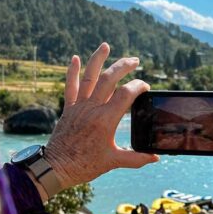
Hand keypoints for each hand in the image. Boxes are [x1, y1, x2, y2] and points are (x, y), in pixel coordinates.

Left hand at [44, 43, 158, 189]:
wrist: (56, 167)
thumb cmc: (85, 165)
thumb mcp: (114, 162)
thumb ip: (136, 158)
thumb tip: (156, 158)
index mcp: (106, 120)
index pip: (126, 94)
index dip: (138, 86)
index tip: (145, 87)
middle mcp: (92, 108)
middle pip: (110, 79)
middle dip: (124, 67)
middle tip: (135, 61)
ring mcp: (79, 106)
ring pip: (89, 77)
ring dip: (98, 59)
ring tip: (105, 46)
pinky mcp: (69, 108)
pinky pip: (70, 86)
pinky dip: (72, 72)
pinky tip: (75, 58)